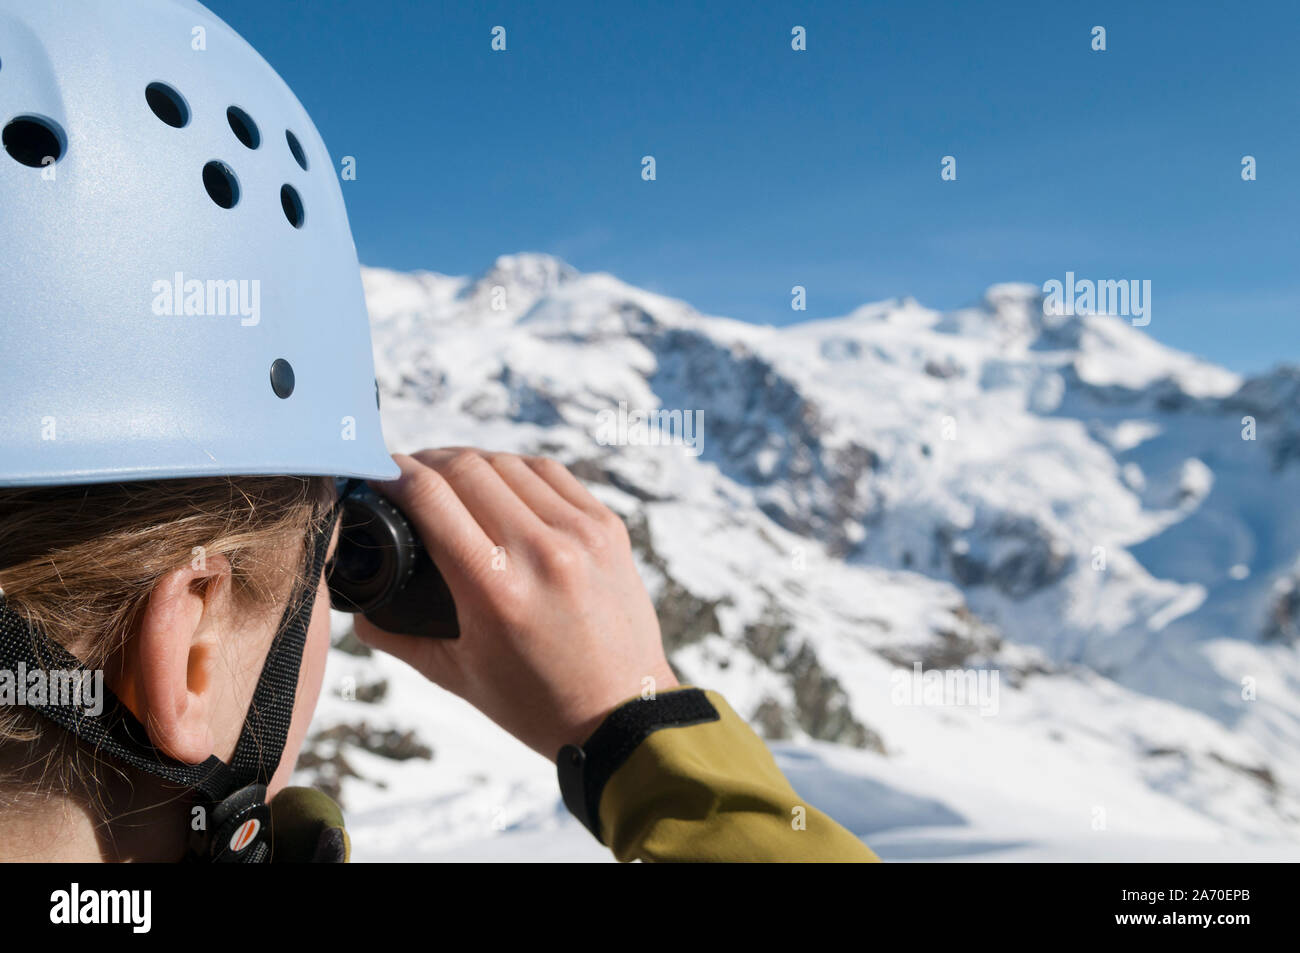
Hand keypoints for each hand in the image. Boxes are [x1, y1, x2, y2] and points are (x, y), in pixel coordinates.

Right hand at [354, 449, 678, 759]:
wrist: (623, 714)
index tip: (376, 471)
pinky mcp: (608, 527)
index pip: (430, 497)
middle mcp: (539, 551)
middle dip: (426, 461)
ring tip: (450, 476)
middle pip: (465, 467)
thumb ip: (397, 636)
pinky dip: (517, 470)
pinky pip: (553, 474)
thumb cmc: (536, 702)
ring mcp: (580, 534)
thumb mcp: (456, 676)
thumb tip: (356, 606)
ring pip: (509, 463)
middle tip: (407, 473)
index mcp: (494, 588)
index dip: (393, 472)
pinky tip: (500, 481)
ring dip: (471, 462)